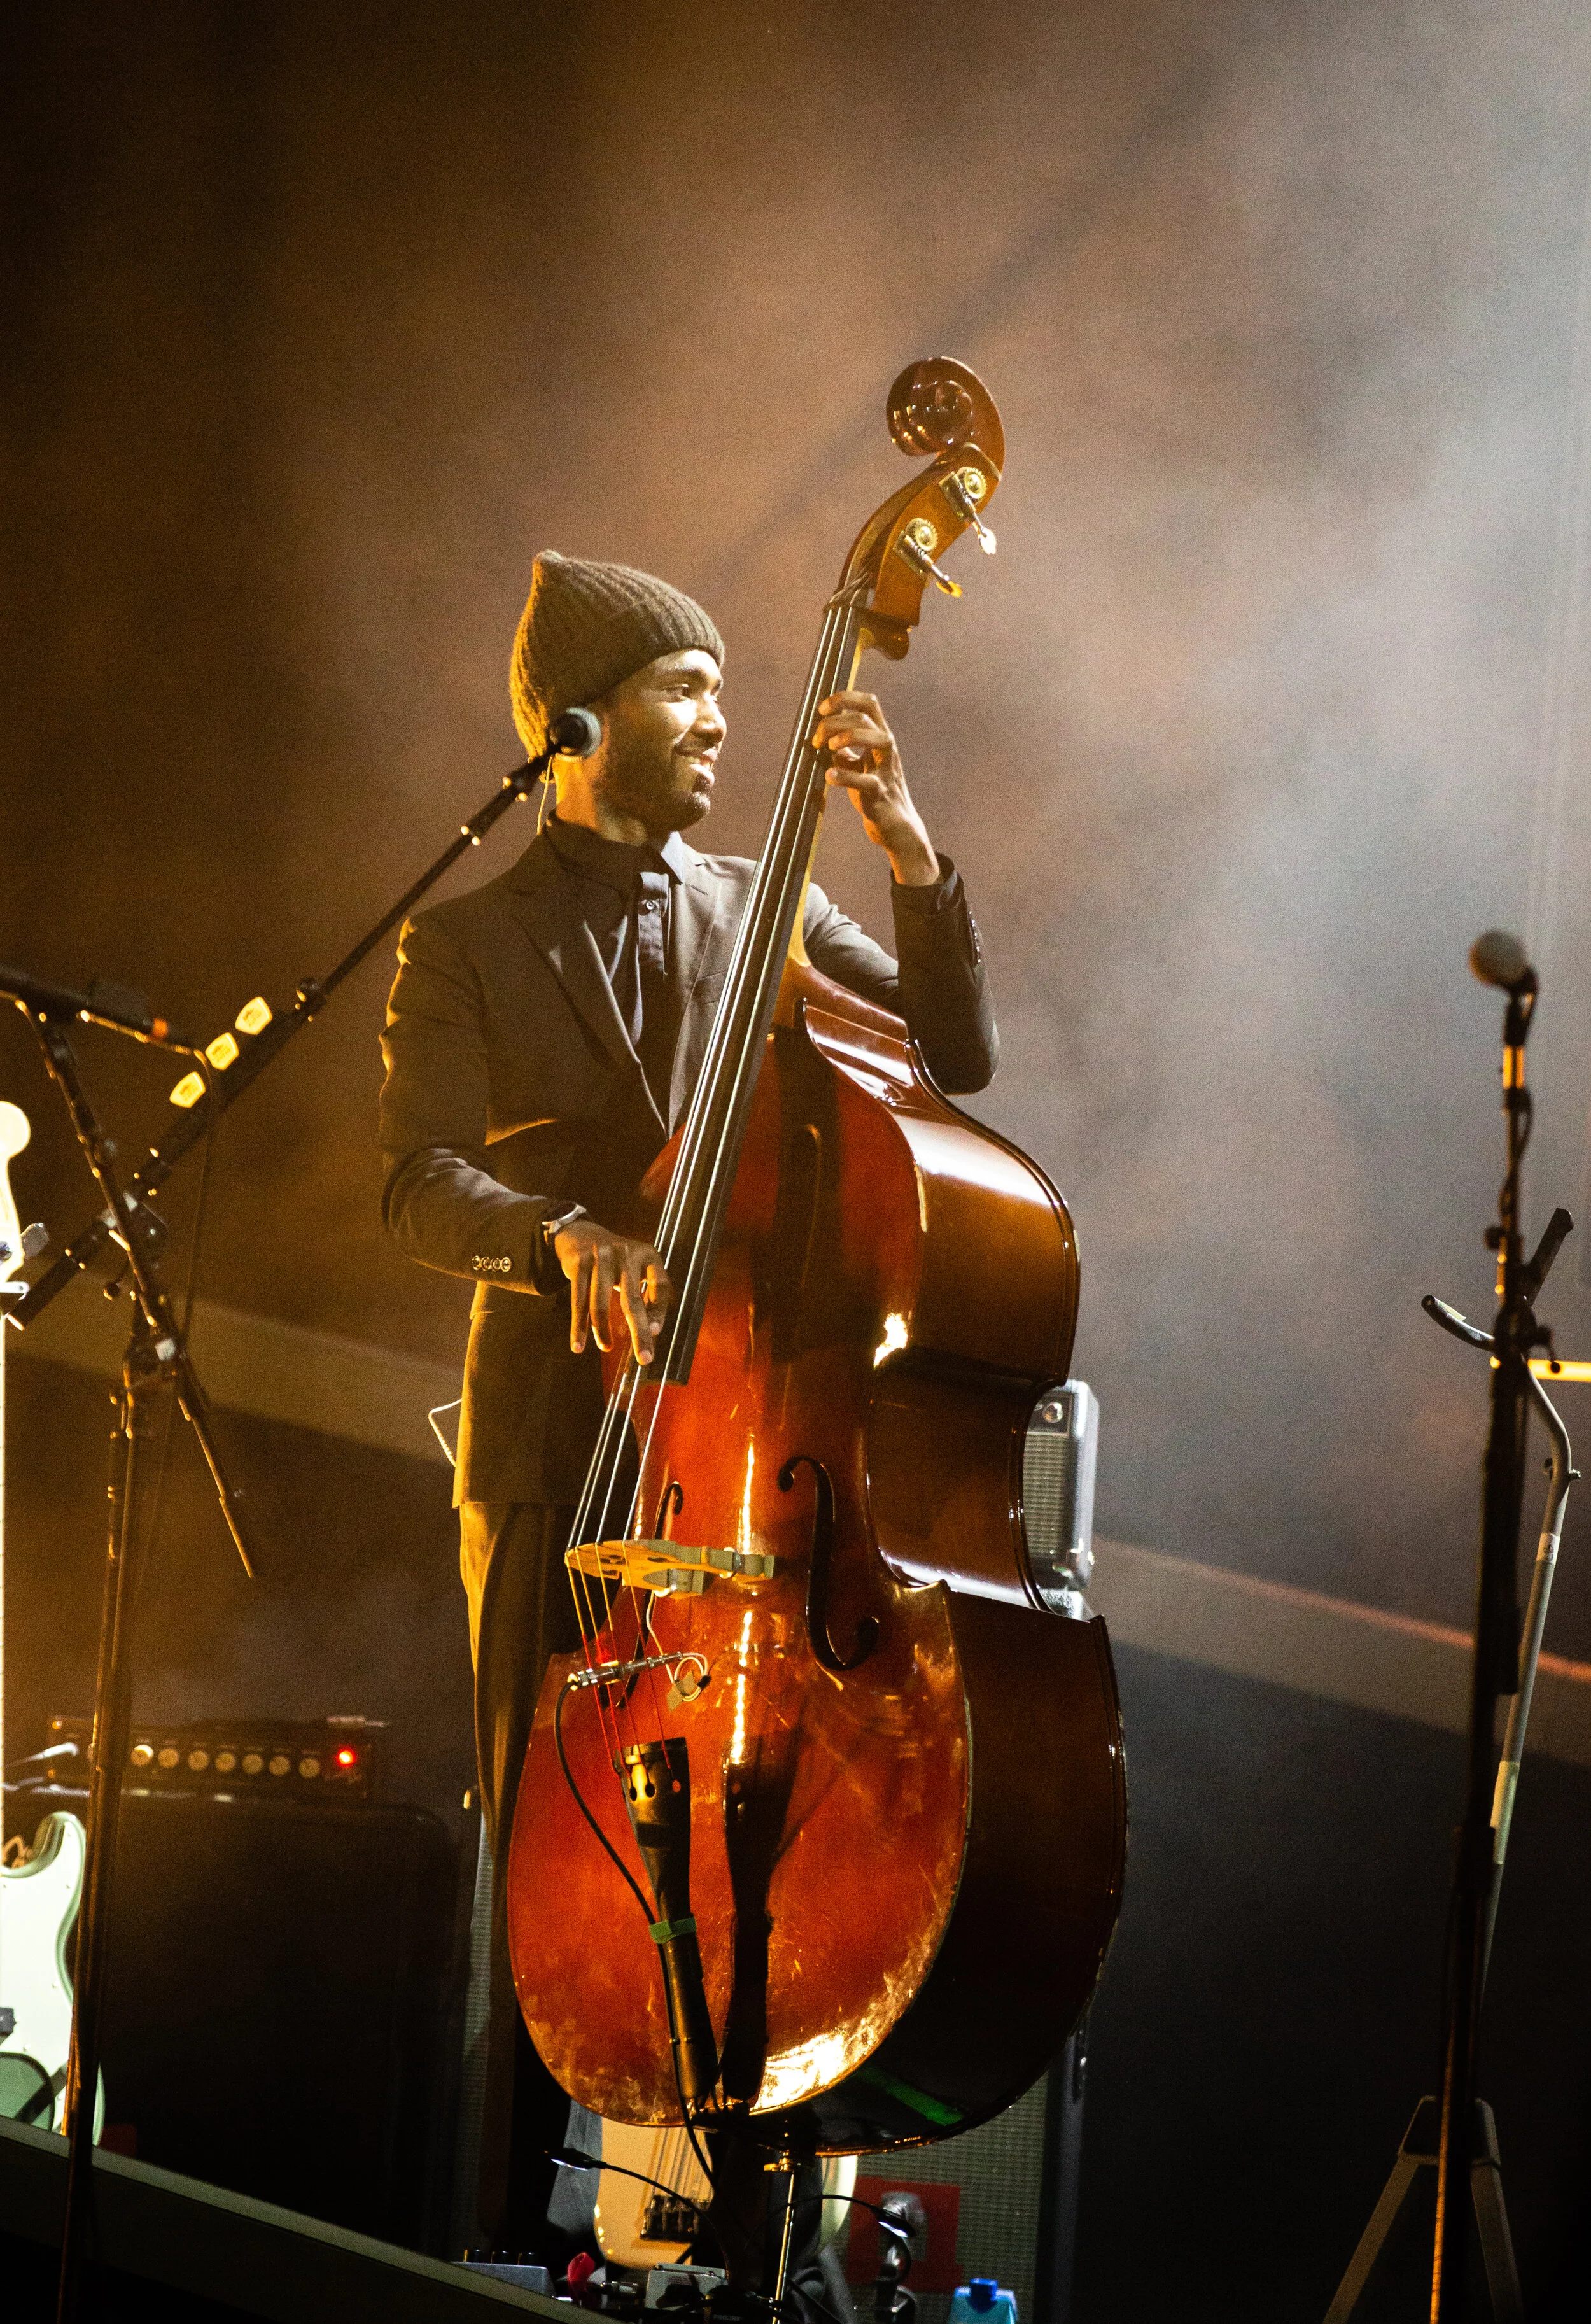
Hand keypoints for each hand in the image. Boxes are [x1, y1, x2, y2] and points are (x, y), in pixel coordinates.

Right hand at [553, 1218, 672, 1364]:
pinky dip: (578, 1326)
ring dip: (603, 1331)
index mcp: (647, 1254)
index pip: (660, 1284)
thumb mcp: (636, 1267)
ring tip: (607, 1347)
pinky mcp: (578, 1264)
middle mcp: (625, 1253)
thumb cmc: (616, 1262)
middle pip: (632, 1300)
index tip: (655, 1331)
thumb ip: (647, 1292)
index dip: (659, 1309)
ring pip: (601, 1304)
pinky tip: (579, 1345)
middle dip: (639, 1332)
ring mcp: (600, 1258)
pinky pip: (578, 1301)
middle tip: (644, 1358)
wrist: (581, 1234)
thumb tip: (651, 1331)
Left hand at [811, 691, 940, 886]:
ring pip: (877, 738)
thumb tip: (822, 736)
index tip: (822, 709)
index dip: (844, 698)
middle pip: (864, 717)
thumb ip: (844, 749)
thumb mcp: (857, 764)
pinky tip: (830, 776)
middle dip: (834, 722)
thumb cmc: (874, 792)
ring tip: (830, 749)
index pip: (869, 703)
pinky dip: (843, 776)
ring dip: (847, 737)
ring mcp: (886, 769)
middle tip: (817, 740)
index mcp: (880, 737)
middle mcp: (887, 748)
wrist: (894, 824)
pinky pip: (865, 780)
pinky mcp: (880, 792)